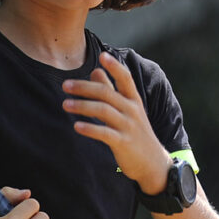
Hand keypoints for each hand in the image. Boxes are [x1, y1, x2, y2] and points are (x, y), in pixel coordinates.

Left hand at [62, 51, 169, 193]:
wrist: (153, 163)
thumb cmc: (136, 133)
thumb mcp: (128, 110)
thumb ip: (111, 90)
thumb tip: (96, 70)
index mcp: (134, 100)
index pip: (125, 79)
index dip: (115, 67)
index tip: (102, 56)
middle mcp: (132, 111)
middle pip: (106, 93)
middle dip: (84, 88)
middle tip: (65, 85)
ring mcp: (128, 127)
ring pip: (103, 111)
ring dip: (82, 106)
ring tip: (65, 104)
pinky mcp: (123, 143)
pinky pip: (104, 134)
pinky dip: (90, 129)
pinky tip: (77, 126)